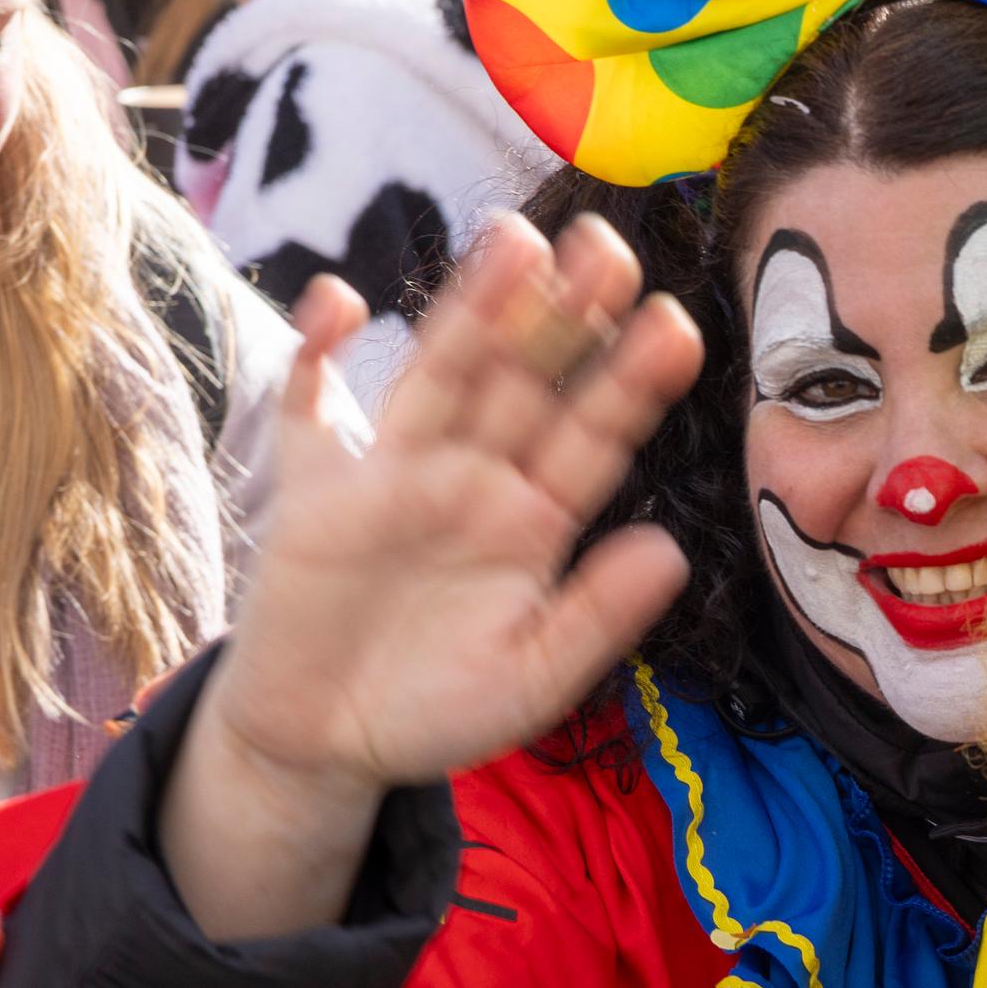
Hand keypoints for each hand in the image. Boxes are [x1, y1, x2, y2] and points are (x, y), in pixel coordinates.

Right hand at [199, 212, 702, 804]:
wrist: (324, 743)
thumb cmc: (439, 708)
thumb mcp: (531, 678)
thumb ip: (598, 618)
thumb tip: (672, 553)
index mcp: (536, 518)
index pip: (594, 435)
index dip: (631, 382)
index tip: (675, 326)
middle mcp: (473, 477)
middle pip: (525, 380)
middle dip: (563, 316)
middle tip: (608, 248)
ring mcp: (394, 473)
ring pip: (440, 373)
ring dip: (472, 310)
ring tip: (514, 244)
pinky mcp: (314, 491)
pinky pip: (310, 409)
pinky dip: (316, 354)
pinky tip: (338, 300)